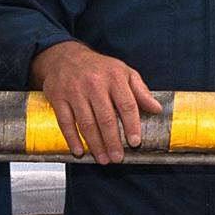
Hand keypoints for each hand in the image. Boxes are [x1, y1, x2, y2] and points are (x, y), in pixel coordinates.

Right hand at [31, 41, 161, 163]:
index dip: (132, 125)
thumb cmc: (99, 68)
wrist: (66, 56)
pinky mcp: (58, 98)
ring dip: (95, 144)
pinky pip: (66, 122)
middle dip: (113, 141)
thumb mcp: (124, 72)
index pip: (126, 104)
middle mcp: (94, 84)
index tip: (135, 142)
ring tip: (103, 158)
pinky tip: (79, 151)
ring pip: (86, 123)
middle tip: (117, 157)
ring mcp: (75, 91)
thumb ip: (141, 91)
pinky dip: (72, 139)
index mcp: (114, 78)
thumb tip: (156, 109)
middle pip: (106, 118)